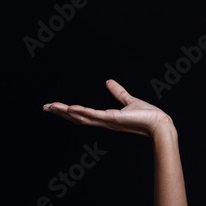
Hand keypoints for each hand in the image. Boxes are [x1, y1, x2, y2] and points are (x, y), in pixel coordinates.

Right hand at [43, 79, 172, 137]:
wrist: (159, 124)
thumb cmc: (147, 115)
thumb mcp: (129, 101)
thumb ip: (118, 92)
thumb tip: (108, 81)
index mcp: (106, 118)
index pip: (83, 115)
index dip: (69, 111)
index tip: (55, 106)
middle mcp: (104, 121)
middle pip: (78, 118)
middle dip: (61, 113)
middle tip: (46, 107)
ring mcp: (108, 121)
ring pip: (82, 117)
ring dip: (66, 112)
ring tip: (52, 106)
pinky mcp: (114, 119)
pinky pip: (95, 115)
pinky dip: (83, 111)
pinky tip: (71, 107)